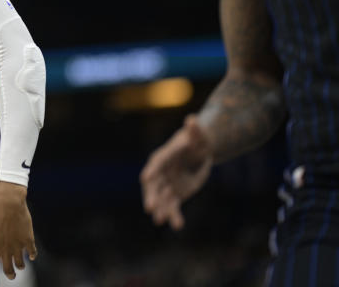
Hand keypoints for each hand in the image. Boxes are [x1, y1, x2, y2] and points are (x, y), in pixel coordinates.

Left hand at [0, 181, 35, 285]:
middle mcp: (5, 249)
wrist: (9, 202)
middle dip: (10, 275)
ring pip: (21, 265)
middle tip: (12, 275)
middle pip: (8, 269)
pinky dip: (32, 255)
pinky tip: (32, 255)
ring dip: (21, 266)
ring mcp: (17, 246)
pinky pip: (32, 253)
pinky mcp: (28, 240)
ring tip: (21, 264)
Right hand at [140, 114, 213, 229]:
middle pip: (153, 185)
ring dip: (161, 209)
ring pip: (162, 198)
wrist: (199, 152)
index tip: (145, 178)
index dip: (151, 170)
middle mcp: (161, 172)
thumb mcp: (198, 134)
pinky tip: (177, 225)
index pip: (156, 164)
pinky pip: (173, 206)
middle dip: (151, 196)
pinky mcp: (175, 194)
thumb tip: (193, 120)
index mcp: (163, 156)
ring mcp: (167, 184)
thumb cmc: (197, 139)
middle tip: (150, 208)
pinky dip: (174, 216)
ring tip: (160, 221)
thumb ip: (195, 129)